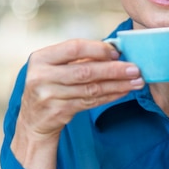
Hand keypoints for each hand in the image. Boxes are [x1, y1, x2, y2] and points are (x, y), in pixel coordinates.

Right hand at [11, 39, 143, 168]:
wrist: (32, 120)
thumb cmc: (50, 85)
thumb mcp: (54, 67)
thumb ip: (78, 58)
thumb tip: (114, 50)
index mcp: (40, 58)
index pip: (73, 48)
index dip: (98, 49)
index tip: (117, 52)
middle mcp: (42, 76)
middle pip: (85, 71)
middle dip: (114, 70)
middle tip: (135, 69)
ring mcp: (49, 96)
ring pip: (91, 88)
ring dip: (117, 85)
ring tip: (136, 81)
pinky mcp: (60, 111)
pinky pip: (91, 102)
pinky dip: (110, 96)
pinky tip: (123, 91)